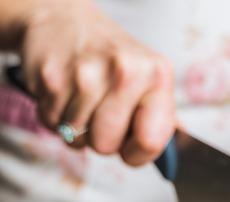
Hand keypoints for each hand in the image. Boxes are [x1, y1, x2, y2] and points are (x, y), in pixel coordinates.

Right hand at [16, 0, 175, 164]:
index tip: (129, 143)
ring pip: (77, 139)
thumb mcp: (147, 76)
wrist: (62, 19)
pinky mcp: (52, 79)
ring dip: (77, 128)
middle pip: (107, 146)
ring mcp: (85, 75)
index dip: (136, 153)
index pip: (151, 142)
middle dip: (101, 139)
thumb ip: (161, 116)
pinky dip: (56, 116)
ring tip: (81, 99)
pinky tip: (64, 92)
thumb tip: (176, 153)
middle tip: (100, 112)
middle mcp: (124, 71)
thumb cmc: (109, 57)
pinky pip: (53, 125)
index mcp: (157, 74)